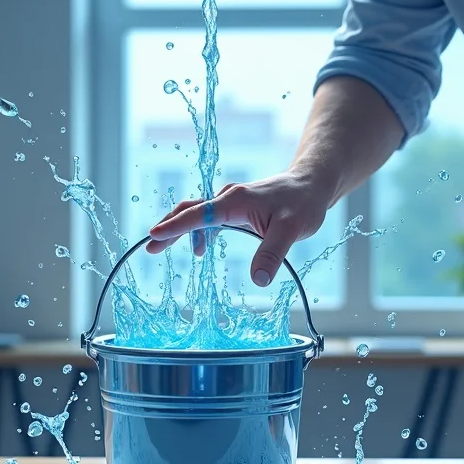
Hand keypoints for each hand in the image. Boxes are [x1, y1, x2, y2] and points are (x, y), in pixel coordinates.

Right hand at [146, 170, 331, 286]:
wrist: (312, 183)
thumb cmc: (303, 203)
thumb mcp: (290, 230)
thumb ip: (272, 254)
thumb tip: (259, 280)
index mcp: (235, 201)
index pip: (199, 214)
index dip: (176, 226)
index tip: (154, 236)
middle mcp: (229, 198)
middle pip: (190, 210)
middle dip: (169, 227)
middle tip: (150, 247)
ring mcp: (232, 202)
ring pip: (198, 214)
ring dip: (180, 229)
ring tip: (163, 247)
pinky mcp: (237, 208)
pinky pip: (210, 218)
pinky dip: (198, 231)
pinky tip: (199, 249)